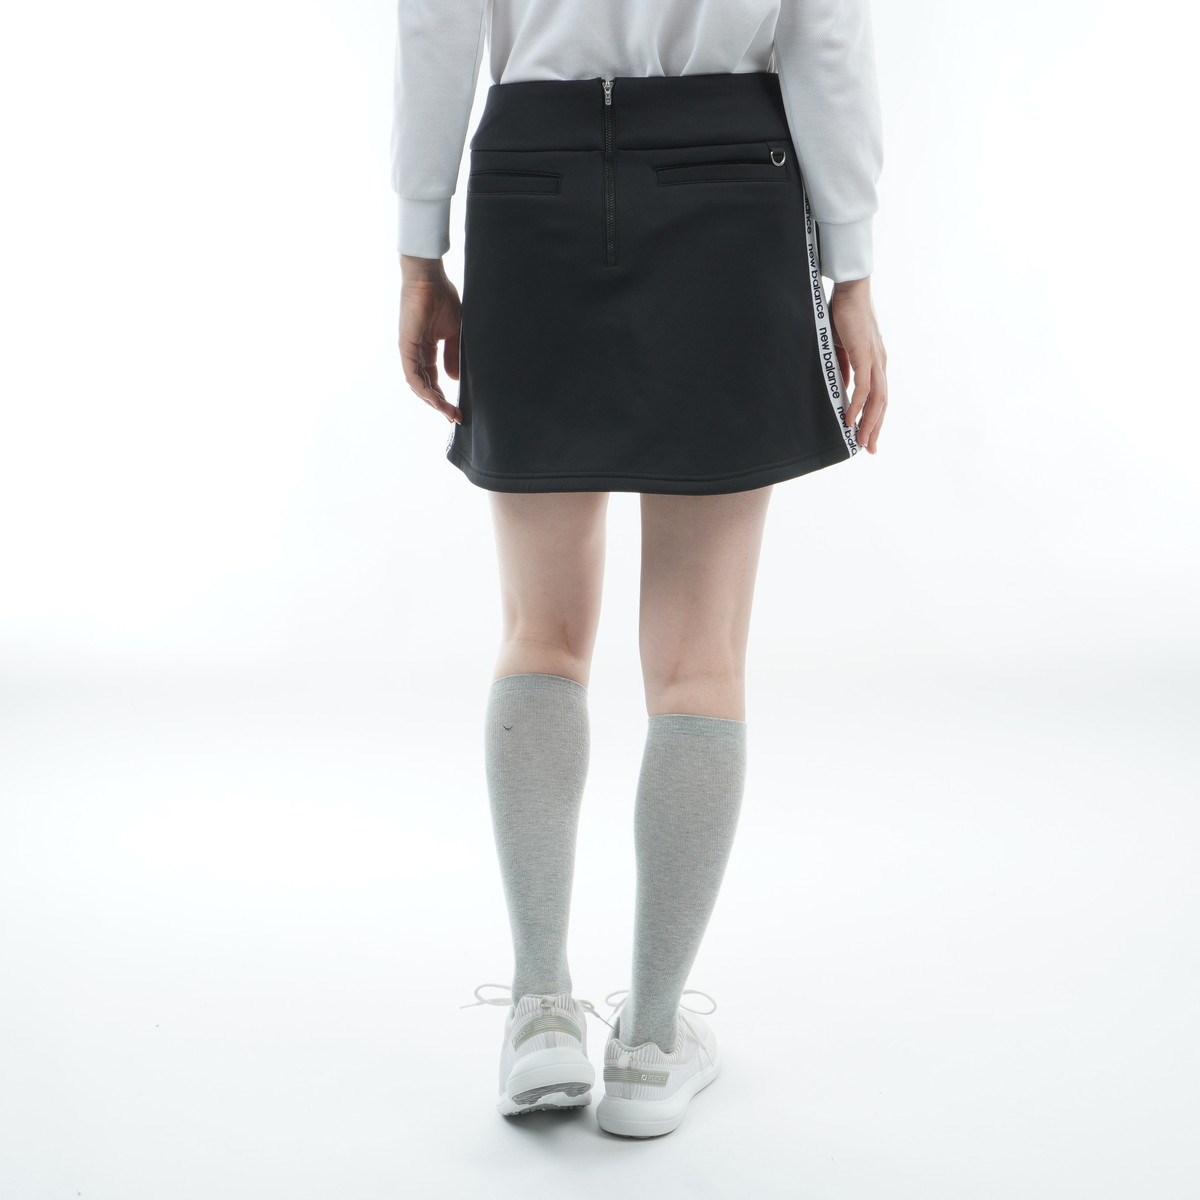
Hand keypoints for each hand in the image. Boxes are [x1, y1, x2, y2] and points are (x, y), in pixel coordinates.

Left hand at [398, 254, 461, 423]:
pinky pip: (413, 375)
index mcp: (425, 349)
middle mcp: (415, 353)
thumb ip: (453, 355)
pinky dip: (424, 389)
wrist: (429, 279)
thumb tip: (453, 379)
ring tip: (448, 413)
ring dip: (433, 402)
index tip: (458, 410)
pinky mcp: (406, 347)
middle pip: (425, 386)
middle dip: (440, 404)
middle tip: (455, 417)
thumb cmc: (442, 298)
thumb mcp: (454, 333)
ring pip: (418, 385)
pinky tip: (436, 400)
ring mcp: (409, 351)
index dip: (444, 396)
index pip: (433, 379)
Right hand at [829, 277, 886, 452]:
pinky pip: (864, 387)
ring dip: (870, 422)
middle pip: (882, 403)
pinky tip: (851, 419)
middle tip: (869, 449)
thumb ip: (845, 367)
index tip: (868, 436)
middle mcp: (880, 363)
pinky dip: (858, 405)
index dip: (875, 418)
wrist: (850, 291)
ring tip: (861, 441)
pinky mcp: (866, 355)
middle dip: (876, 428)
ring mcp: (875, 360)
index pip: (879, 396)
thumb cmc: (843, 315)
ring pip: (877, 399)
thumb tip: (843, 385)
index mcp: (875, 362)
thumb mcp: (842, 348)